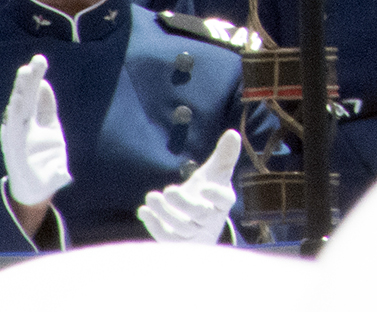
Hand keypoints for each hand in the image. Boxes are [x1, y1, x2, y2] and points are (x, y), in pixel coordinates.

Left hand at [0, 54, 70, 206]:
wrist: (35, 186)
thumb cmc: (38, 187)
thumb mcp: (46, 185)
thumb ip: (55, 177)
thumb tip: (62, 175)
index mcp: (19, 145)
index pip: (17, 123)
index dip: (18, 110)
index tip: (19, 95)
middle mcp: (22, 132)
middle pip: (23, 105)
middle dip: (25, 87)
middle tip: (28, 68)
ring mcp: (33, 127)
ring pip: (31, 101)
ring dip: (33, 82)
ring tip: (36, 63)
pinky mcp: (45, 126)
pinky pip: (43, 107)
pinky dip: (43, 94)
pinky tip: (43, 81)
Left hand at [137, 129, 242, 244]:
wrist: (199, 223)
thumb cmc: (208, 194)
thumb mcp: (216, 174)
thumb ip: (224, 156)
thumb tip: (232, 133)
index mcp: (222, 202)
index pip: (224, 200)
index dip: (216, 196)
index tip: (204, 187)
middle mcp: (210, 220)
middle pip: (199, 215)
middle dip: (184, 204)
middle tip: (169, 190)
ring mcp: (193, 234)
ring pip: (180, 227)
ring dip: (164, 213)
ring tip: (150, 196)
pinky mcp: (177, 243)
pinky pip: (166, 239)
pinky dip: (154, 225)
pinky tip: (143, 211)